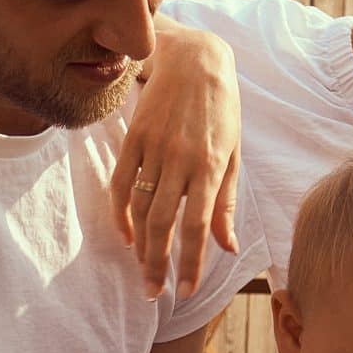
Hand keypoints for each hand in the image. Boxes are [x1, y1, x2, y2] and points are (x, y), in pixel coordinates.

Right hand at [110, 25, 241, 298]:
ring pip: (139, 209)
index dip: (189, 263)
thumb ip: (225, 203)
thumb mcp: (233, 154)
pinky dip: (120, 214)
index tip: (184, 291)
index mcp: (209, 167)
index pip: (197, 226)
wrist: (195, 60)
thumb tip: (226, 248)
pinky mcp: (133, 138)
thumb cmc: (222, 111)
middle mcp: (180, 161)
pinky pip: (120, 184)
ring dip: (139, 245)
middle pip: (162, 225)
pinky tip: (125, 236)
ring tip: (143, 270)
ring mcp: (153, 149)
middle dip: (157, 264)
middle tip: (153, 292)